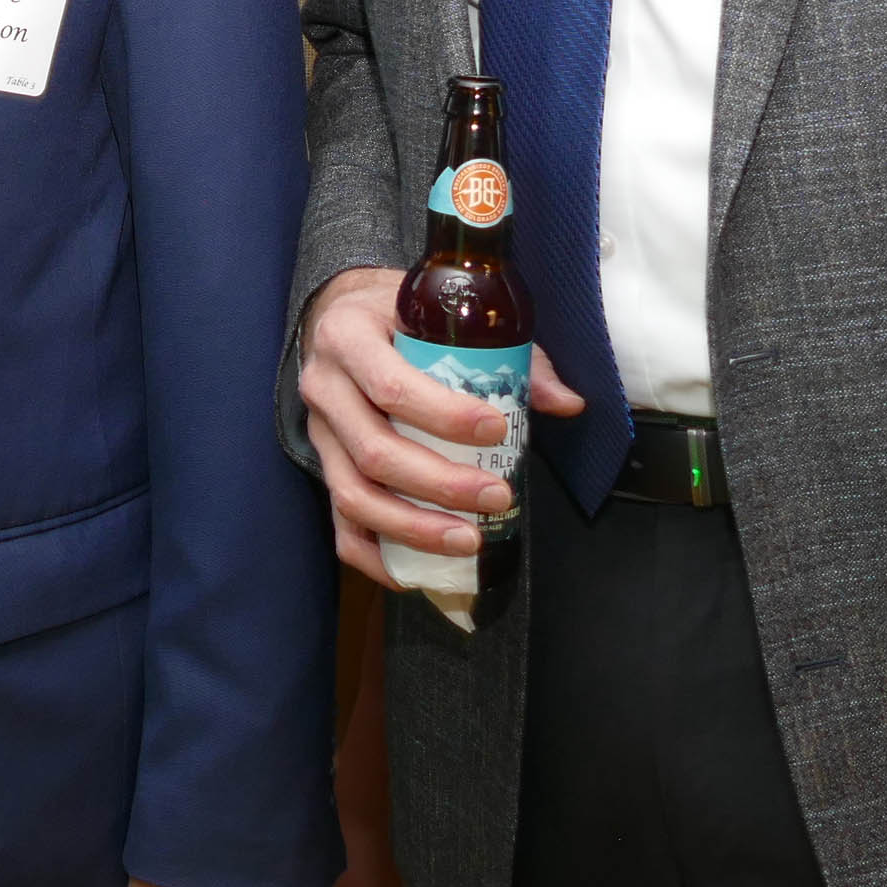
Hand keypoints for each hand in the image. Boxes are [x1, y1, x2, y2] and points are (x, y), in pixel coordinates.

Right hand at [297, 267, 585, 586]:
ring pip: (353, 495)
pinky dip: (376, 557)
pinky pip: (340, 526)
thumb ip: (509, 354)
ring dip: (413, 527)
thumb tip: (567, 403)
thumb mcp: (446, 315)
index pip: (391, 386)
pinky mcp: (323, 468)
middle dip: (440, 484)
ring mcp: (319, 434)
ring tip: (468, 540)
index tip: (498, 430)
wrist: (339, 313)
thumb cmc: (401, 315)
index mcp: (349, 336)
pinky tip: (418, 573)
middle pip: (374, 451)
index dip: (444, 416)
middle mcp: (324, 386)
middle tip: (496, 496)